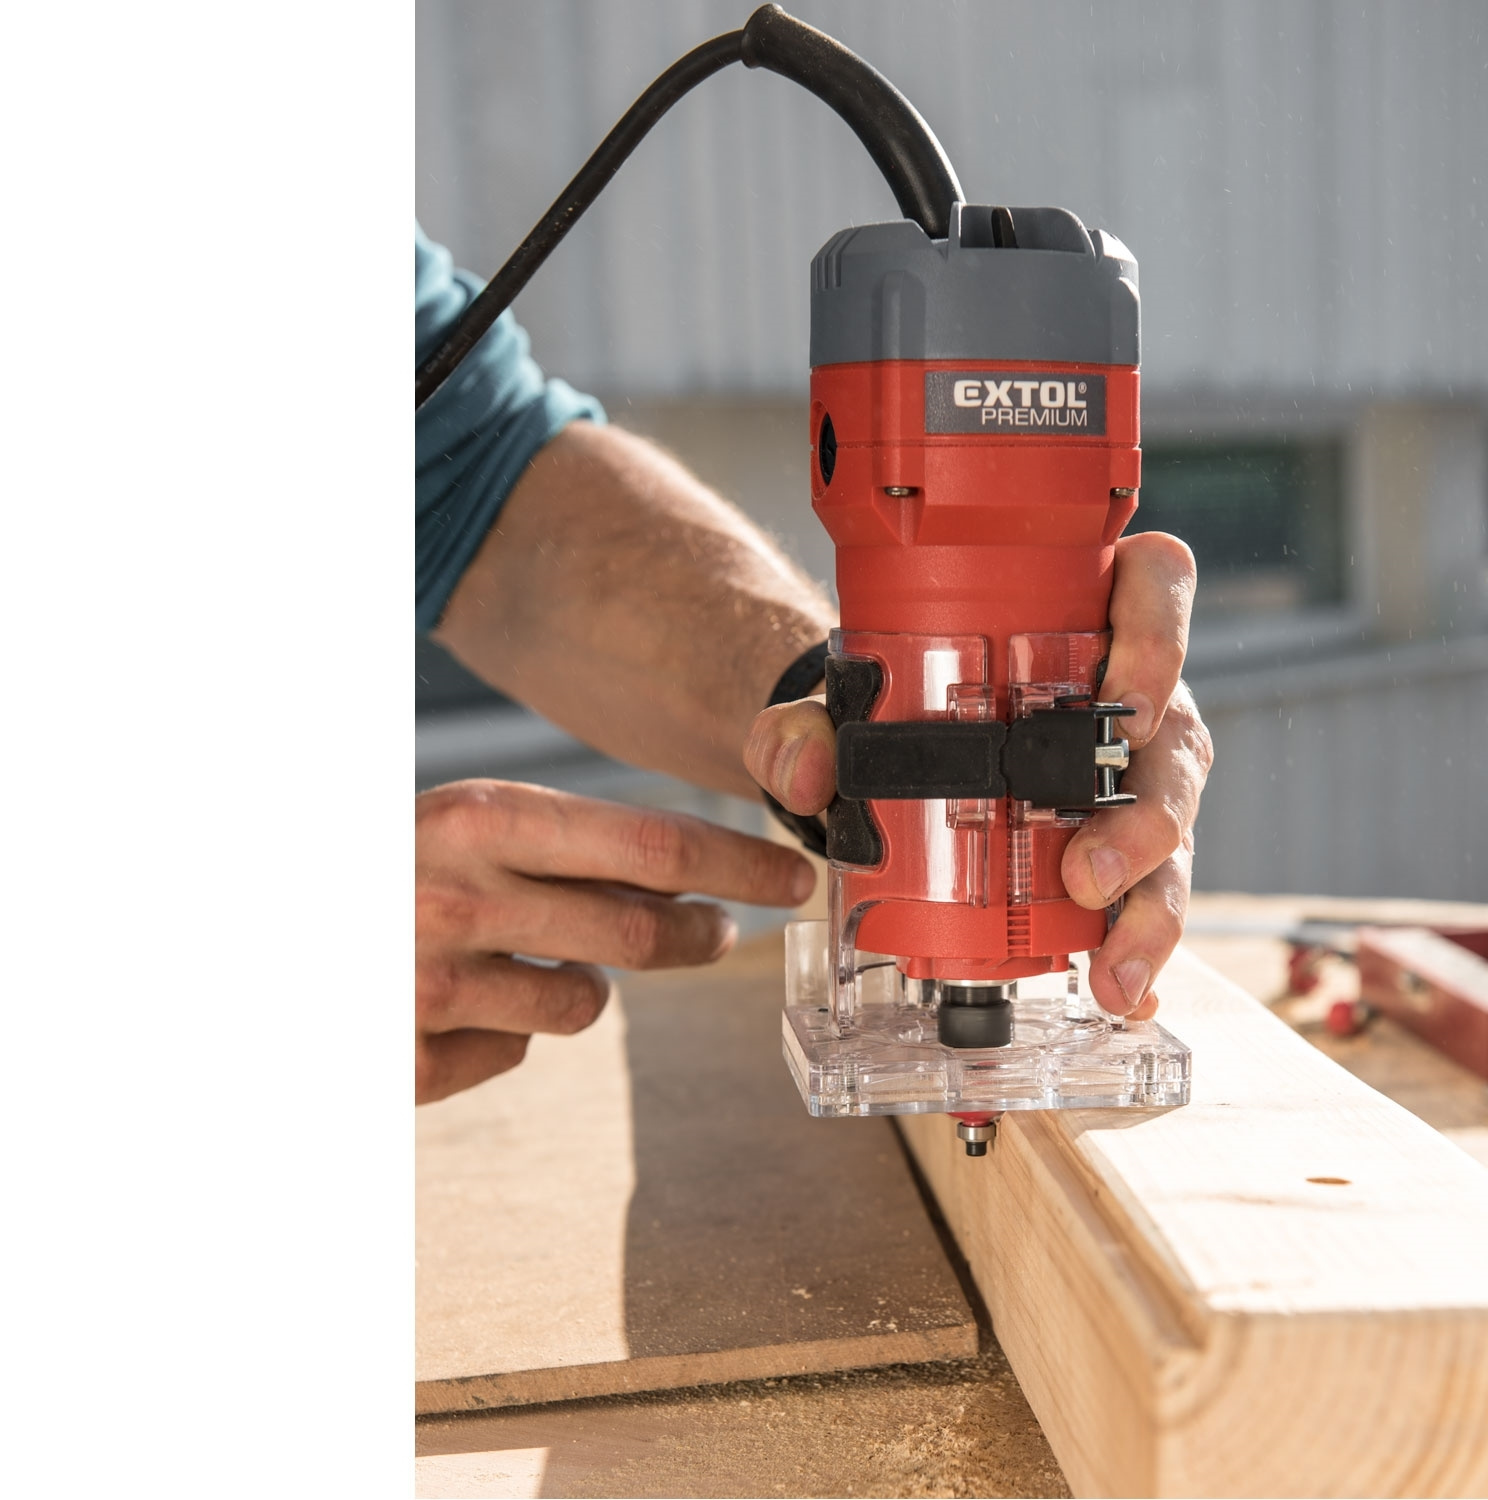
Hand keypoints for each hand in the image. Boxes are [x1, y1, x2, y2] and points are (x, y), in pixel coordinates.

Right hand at [416, 779, 816, 1102]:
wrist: (263, 941)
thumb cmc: (382, 869)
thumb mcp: (465, 826)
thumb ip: (564, 846)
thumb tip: (694, 881)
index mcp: (480, 817)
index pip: (654, 845)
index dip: (739, 865)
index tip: (797, 876)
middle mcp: (461, 896)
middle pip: (641, 930)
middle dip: (700, 933)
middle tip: (717, 931)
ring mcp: (434, 987)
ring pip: (584, 1001)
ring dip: (583, 982)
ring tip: (528, 953)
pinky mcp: (409, 1061)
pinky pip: (515, 1053)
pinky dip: (505, 1032)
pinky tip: (453, 1003)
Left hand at [743, 532, 1212, 1020]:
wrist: (896, 756)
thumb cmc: (900, 701)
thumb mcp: (846, 697)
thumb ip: (805, 722)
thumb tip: (805, 769)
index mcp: (1089, 618)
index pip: (1157, 585)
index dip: (1162, 635)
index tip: (1127, 702)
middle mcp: (1133, 698)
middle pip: (1176, 742)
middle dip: (1147, 820)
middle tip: (1087, 874)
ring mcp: (1139, 777)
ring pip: (1175, 833)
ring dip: (1151, 908)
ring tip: (1113, 971)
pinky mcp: (1133, 847)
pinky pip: (1152, 897)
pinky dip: (1143, 950)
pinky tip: (1129, 996)